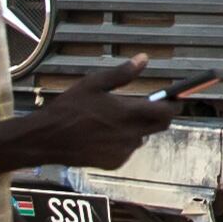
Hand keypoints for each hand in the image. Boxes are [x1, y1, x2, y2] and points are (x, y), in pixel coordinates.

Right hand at [21, 59, 180, 170]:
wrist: (47, 139)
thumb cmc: (68, 109)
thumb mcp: (93, 84)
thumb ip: (122, 73)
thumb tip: (143, 59)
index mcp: (127, 113)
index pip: (166, 111)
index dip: (174, 104)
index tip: (175, 98)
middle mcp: (130, 134)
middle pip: (160, 126)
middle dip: (159, 115)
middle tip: (149, 106)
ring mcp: (123, 151)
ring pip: (143, 137)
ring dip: (138, 128)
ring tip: (115, 120)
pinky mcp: (114, 162)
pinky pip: (128, 150)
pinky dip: (123, 142)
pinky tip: (105, 135)